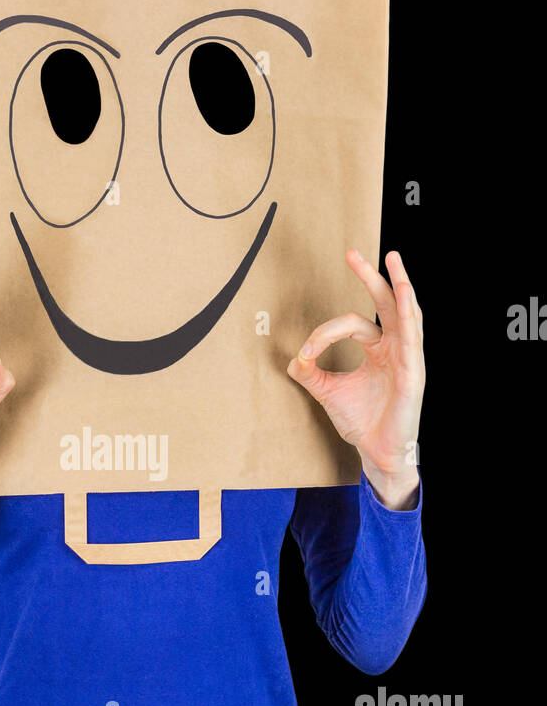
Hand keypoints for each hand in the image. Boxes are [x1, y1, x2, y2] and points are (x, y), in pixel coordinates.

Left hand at [286, 250, 424, 509]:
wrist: (375, 452)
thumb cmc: (360, 421)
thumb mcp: (327, 391)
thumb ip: (310, 372)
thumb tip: (292, 358)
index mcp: (378, 349)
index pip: (353, 322)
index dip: (325, 333)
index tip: (306, 352)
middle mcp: (395, 348)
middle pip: (386, 303)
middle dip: (371, 276)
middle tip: (353, 253)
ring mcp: (407, 358)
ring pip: (406, 313)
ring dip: (399, 285)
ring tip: (393, 260)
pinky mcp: (414, 372)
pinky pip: (413, 338)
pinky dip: (408, 314)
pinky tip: (404, 295)